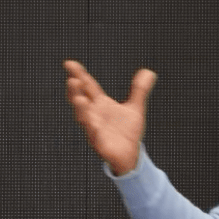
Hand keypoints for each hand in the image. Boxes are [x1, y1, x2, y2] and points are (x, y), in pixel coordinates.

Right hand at [63, 61, 154, 175]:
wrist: (130, 155)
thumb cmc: (127, 131)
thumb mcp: (135, 108)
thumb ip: (139, 90)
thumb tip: (149, 72)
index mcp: (100, 104)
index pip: (87, 86)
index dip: (79, 74)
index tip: (69, 63)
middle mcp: (94, 115)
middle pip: (81, 100)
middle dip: (75, 91)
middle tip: (73, 80)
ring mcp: (95, 129)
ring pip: (85, 119)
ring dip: (81, 109)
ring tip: (79, 99)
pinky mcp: (101, 144)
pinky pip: (96, 137)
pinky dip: (94, 131)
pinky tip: (94, 125)